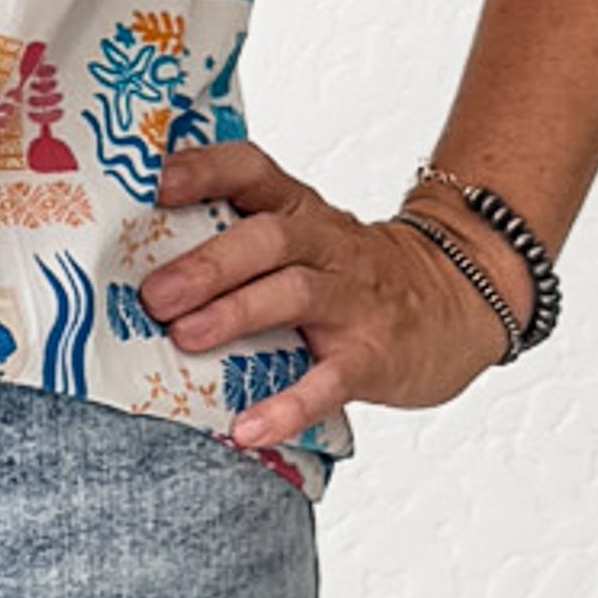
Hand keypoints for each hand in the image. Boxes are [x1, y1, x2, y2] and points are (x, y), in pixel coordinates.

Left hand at [144, 141, 519, 448]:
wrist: (459, 298)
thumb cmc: (354, 273)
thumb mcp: (307, 238)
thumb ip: (240, 240)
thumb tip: (139, 266)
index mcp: (300, 210)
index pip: (252, 171)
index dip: (207, 170)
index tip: (157, 183)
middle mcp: (326, 245)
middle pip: (267, 237)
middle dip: (208, 263)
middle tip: (154, 293)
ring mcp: (353, 299)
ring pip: (295, 293)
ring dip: (236, 312)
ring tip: (185, 338)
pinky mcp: (374, 356)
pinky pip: (330, 381)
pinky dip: (288, 405)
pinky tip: (247, 427)